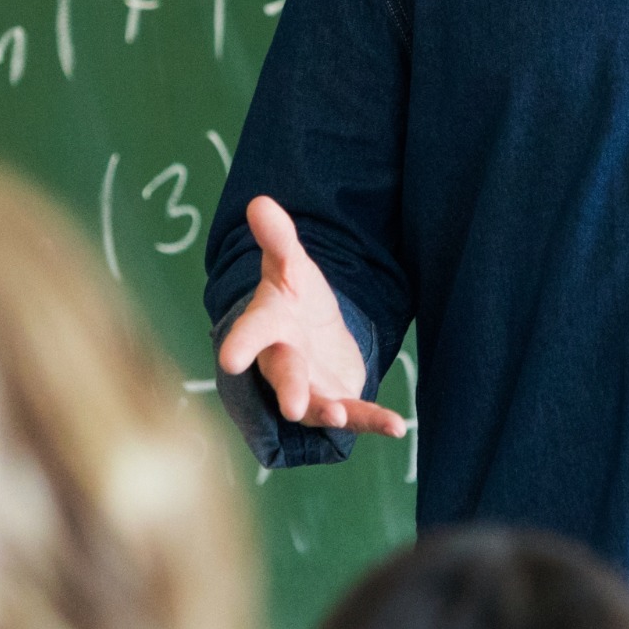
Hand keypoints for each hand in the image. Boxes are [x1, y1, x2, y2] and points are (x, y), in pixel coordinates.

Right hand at [215, 197, 407, 437]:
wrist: (310, 333)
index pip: (252, 332)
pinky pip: (357, 414)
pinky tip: (397, 426)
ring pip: (316, 404)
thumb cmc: (294, 298)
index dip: (241, 344)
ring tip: (340, 416)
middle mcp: (284, 361)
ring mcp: (310, 387)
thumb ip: (278, 239)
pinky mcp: (338, 399)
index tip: (230, 359)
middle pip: (284, 374)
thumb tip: (259, 201)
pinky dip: (375, 421)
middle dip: (289, 388)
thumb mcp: (291, 265)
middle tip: (292, 407)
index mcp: (269, 325)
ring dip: (328, 411)